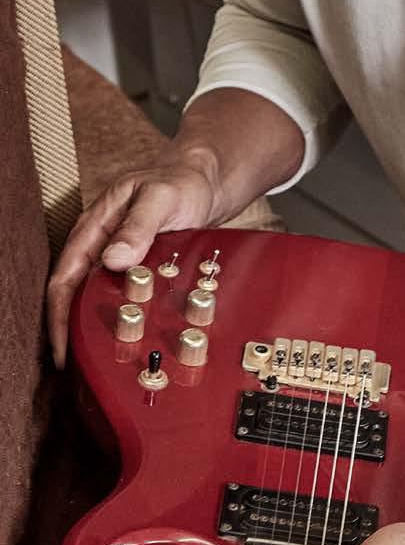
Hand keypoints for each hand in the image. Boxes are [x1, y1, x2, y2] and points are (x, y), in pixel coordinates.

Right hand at [47, 154, 219, 366]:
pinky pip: (121, 294)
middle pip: (75, 292)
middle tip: (79, 362)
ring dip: (97, 323)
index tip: (64, 345)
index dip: (60, 313)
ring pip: (97, 296)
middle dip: (72, 327)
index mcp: (94, 226)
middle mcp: (100, 243)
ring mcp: (118, 256)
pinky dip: (121, 314)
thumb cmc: (180, 183)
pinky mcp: (137, 265)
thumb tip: (114, 259)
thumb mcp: (160, 199)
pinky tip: (128, 335)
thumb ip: (139, 226)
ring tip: (102, 355)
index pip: (64, 276)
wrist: (204, 182)